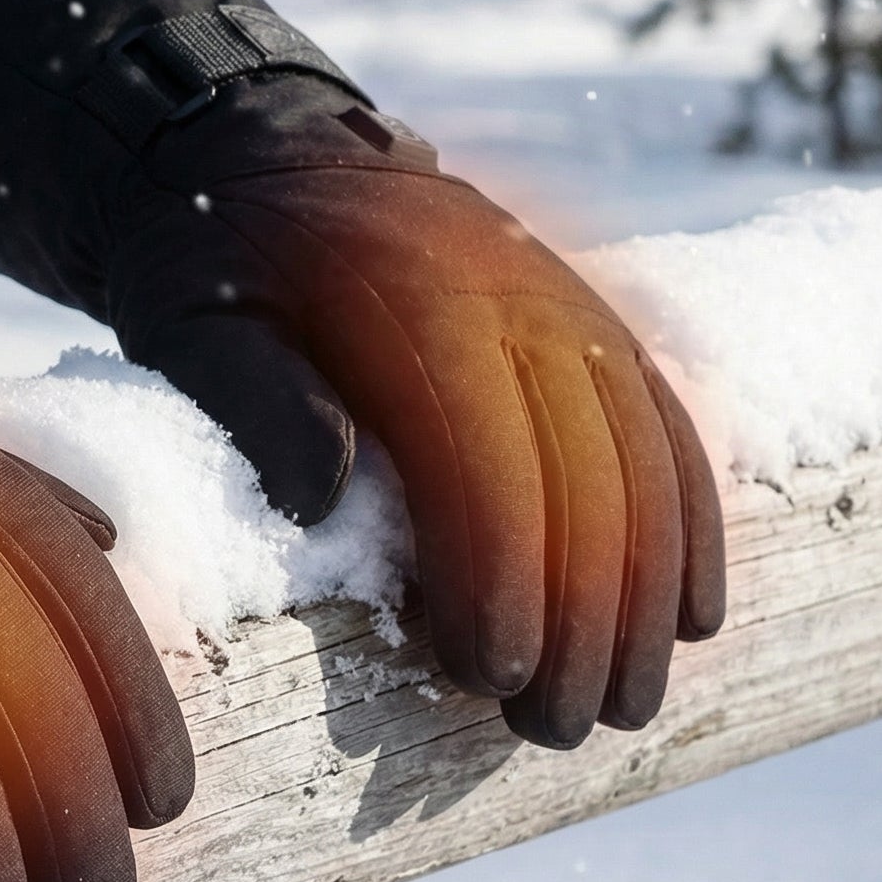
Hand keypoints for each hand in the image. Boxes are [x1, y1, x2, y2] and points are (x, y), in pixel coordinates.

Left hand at [107, 83, 724, 746]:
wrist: (260, 150)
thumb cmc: (212, 261)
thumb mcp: (193, 321)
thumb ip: (257, 402)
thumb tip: (326, 501)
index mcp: (408, 302)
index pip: (484, 462)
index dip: (501, 579)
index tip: (488, 677)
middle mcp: (512, 295)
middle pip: (583, 478)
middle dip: (583, 619)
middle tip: (553, 731)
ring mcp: (565, 301)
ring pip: (645, 461)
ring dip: (646, 594)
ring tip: (623, 706)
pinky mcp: (589, 317)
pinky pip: (667, 423)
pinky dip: (688, 521)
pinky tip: (688, 614)